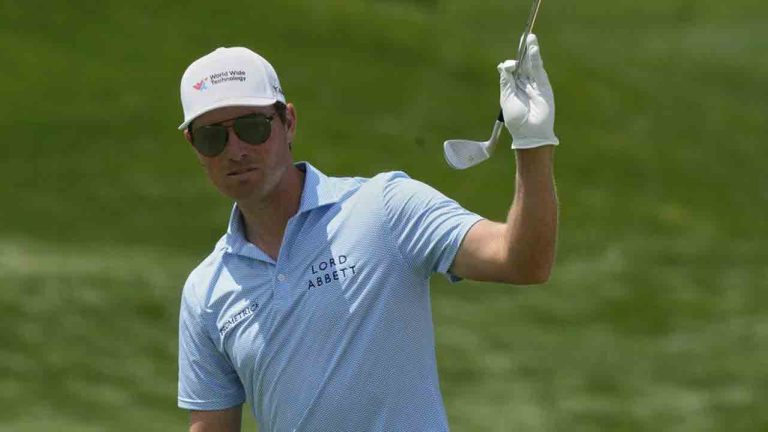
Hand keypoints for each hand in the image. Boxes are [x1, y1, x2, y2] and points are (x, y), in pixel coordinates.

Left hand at [498, 34, 558, 148]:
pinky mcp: (544, 86)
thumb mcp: (507, 97)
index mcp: (513, 88)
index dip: (511, 65)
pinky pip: (539, 71)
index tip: (510, 66)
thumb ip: (506, 80)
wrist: (529, 133)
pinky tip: (534, 49)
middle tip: (525, 36)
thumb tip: (503, 65)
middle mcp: (524, 85)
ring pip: (532, 65)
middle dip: (523, 52)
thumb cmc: (516, 119)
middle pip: (523, 65)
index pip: (512, 70)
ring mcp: (535, 85)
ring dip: (531, 51)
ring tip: (531, 37)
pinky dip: (537, 59)